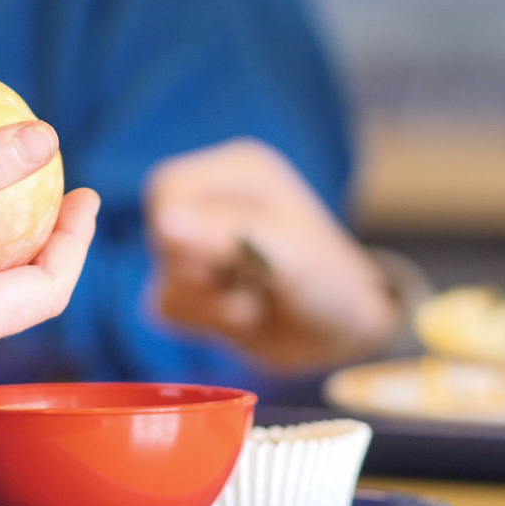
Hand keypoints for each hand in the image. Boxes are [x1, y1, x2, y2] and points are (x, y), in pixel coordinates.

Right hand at [144, 138, 398, 370]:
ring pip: (162, 278)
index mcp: (239, 171)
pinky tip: (244, 316)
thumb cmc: (329, 281)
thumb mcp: (287, 255)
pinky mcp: (191, 287)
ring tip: (256, 304)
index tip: (222, 261)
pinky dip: (204, 322)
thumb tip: (165, 223)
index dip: (186, 231)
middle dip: (203, 275)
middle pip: (160, 235)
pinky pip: (164, 308)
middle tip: (253, 286)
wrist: (344, 333)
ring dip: (209, 305)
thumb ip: (223, 236)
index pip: (170, 189)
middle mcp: (213, 202)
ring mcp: (199, 247)